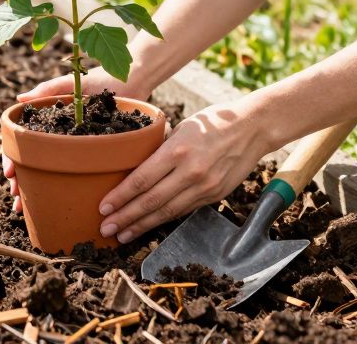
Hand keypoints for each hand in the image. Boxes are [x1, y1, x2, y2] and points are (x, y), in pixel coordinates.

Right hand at [5, 68, 146, 215]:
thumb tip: (19, 99)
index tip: (10, 173)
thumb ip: (48, 90)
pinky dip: (59, 186)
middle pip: (27, 160)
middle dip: (18, 180)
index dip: (11, 157)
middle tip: (16, 196)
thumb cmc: (101, 79)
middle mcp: (55, 135)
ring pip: (44, 170)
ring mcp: (71, 146)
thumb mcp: (72, 85)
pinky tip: (53, 201)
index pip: (21, 141)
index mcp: (47, 120)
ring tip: (23, 207)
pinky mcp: (90, 153)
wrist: (133, 82)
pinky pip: (71, 172)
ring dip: (31, 188)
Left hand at [97, 96, 273, 242]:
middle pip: (151, 201)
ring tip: (122, 235)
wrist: (253, 128)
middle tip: (105, 229)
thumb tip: (137, 166)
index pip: (142, 180)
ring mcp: (204, 186)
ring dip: (142, 226)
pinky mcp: (214, 196)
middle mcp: (191, 172)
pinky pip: (183, 211)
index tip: (103, 208)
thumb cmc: (213, 121)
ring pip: (167, 212)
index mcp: (178, 150)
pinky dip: (163, 220)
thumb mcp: (182, 127)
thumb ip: (161, 150)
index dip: (120, 197)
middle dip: (125, 217)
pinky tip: (149, 226)